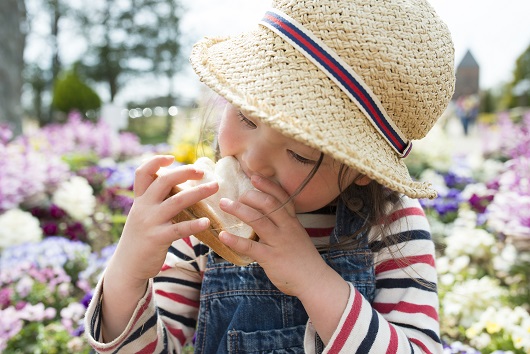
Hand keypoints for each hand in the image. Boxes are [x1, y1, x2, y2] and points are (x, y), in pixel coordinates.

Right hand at [108, 155, 218, 285]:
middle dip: (184, 172)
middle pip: (164, 181)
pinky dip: (194, 224)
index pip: (142, 173)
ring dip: (198, 192)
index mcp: (140, 200)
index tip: (172, 157)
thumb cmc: (141, 238)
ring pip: (177, 201)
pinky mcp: (158, 238)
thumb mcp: (143, 215)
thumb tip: (179, 185)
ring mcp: (150, 222)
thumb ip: (156, 201)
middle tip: (203, 171)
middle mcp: (143, 207)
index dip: (156, 161)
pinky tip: (208, 222)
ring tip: (215, 187)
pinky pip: (179, 229)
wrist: (127, 266)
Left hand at [218, 175, 328, 296]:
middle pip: (268, 204)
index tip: (254, 177)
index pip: (281, 197)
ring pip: (258, 220)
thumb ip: (283, 224)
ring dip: (239, 210)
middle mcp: (286, 227)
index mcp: (292, 221)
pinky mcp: (270, 257)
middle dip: (249, 196)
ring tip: (223, 204)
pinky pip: (250, 246)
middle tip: (234, 196)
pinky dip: (235, 240)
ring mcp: (279, 242)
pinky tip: (223, 235)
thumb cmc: (303, 258)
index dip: (267, 186)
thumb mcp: (297, 235)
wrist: (314, 280)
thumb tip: (263, 215)